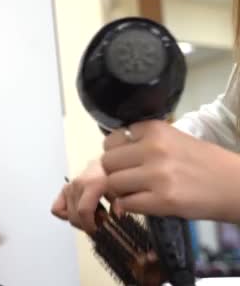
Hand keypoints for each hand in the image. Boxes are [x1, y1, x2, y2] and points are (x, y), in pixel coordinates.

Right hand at [51, 159, 118, 232]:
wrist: (106, 164)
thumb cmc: (115, 178)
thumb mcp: (122, 191)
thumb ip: (120, 206)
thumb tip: (116, 219)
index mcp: (91, 185)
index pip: (83, 211)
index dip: (90, 226)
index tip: (99, 232)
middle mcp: (77, 185)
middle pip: (75, 216)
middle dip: (87, 225)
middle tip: (101, 224)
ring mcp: (69, 187)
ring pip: (68, 215)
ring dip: (81, 221)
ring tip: (94, 215)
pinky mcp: (64, 189)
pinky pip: (56, 209)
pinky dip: (66, 215)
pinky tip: (79, 213)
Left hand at [102, 120, 239, 222]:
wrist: (235, 185)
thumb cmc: (203, 162)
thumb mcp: (173, 139)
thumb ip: (142, 143)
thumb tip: (110, 156)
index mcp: (155, 129)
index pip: (112, 140)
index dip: (115, 153)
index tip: (125, 161)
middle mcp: (153, 148)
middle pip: (107, 162)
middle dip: (113, 173)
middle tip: (126, 180)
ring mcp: (157, 175)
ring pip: (113, 183)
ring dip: (119, 191)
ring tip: (133, 193)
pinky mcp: (162, 200)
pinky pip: (126, 204)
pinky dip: (128, 207)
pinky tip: (141, 204)